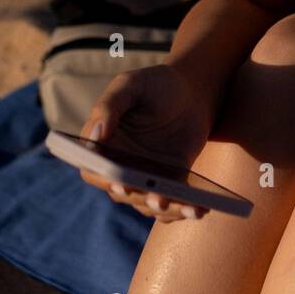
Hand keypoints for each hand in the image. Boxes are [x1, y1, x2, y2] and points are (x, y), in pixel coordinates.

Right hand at [78, 63, 215, 221]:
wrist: (191, 89)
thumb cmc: (154, 84)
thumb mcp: (130, 85)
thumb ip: (110, 106)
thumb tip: (96, 135)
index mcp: (102, 146)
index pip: (94, 170)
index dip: (104, 179)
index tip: (120, 183)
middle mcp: (120, 167)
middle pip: (124, 193)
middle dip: (141, 197)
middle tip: (158, 199)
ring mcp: (146, 178)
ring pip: (149, 203)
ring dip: (167, 209)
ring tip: (187, 207)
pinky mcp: (171, 182)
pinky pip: (174, 202)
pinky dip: (185, 209)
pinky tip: (200, 209)